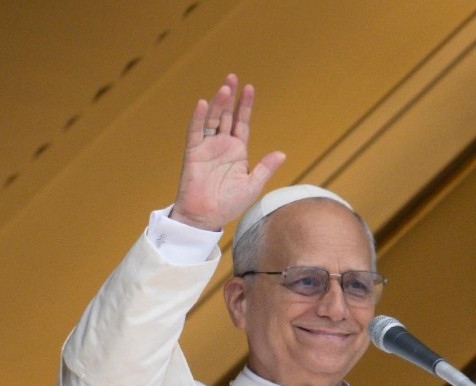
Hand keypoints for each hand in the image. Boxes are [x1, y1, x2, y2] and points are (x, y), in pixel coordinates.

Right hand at [171, 74, 285, 230]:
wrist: (206, 217)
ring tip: (225, 88)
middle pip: (227, 116)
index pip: (242, 123)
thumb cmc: (229, 205)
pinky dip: (199, 118)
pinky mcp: (193, 153)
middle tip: (233, 77)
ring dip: (218, 104)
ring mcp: (207, 147)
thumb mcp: (252, 186)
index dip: (245, 106)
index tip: (250, 88)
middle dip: (230, 97)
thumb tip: (282, 153)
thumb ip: (265, 168)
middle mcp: (222, 145)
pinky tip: (204, 104)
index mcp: (237, 152)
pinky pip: (195, 131)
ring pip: (212, 119)